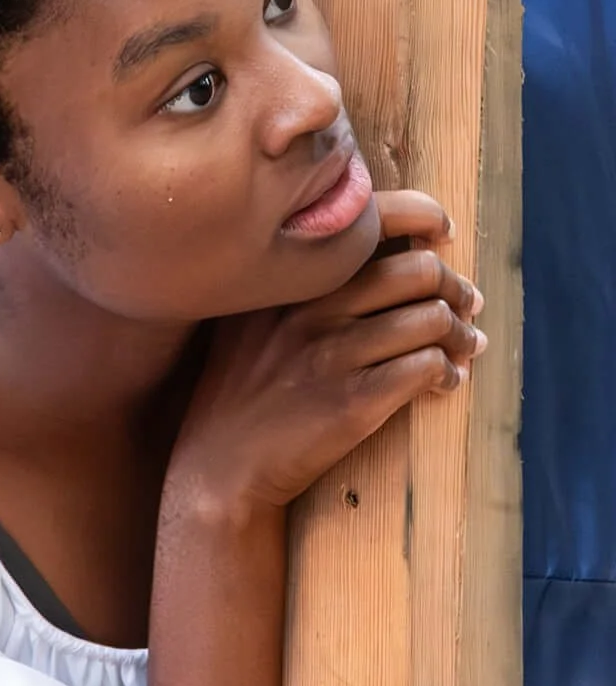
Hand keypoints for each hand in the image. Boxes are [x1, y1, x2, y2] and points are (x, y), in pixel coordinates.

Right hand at [167, 189, 485, 518]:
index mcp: (288, 278)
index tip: (441, 235)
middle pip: (418, 269)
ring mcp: (333, 354)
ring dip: (461, 334)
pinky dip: (449, 373)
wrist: (219, 469)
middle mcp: (311, 307)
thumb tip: (377, 251)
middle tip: (466, 305)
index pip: (371, 216)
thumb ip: (297, 281)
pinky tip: (446, 383)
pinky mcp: (354, 400)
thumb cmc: (237, 392)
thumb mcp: (248, 318)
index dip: (424, 216)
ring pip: (432, 318)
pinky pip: (427, 367)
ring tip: (465, 348)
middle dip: (456, 287)